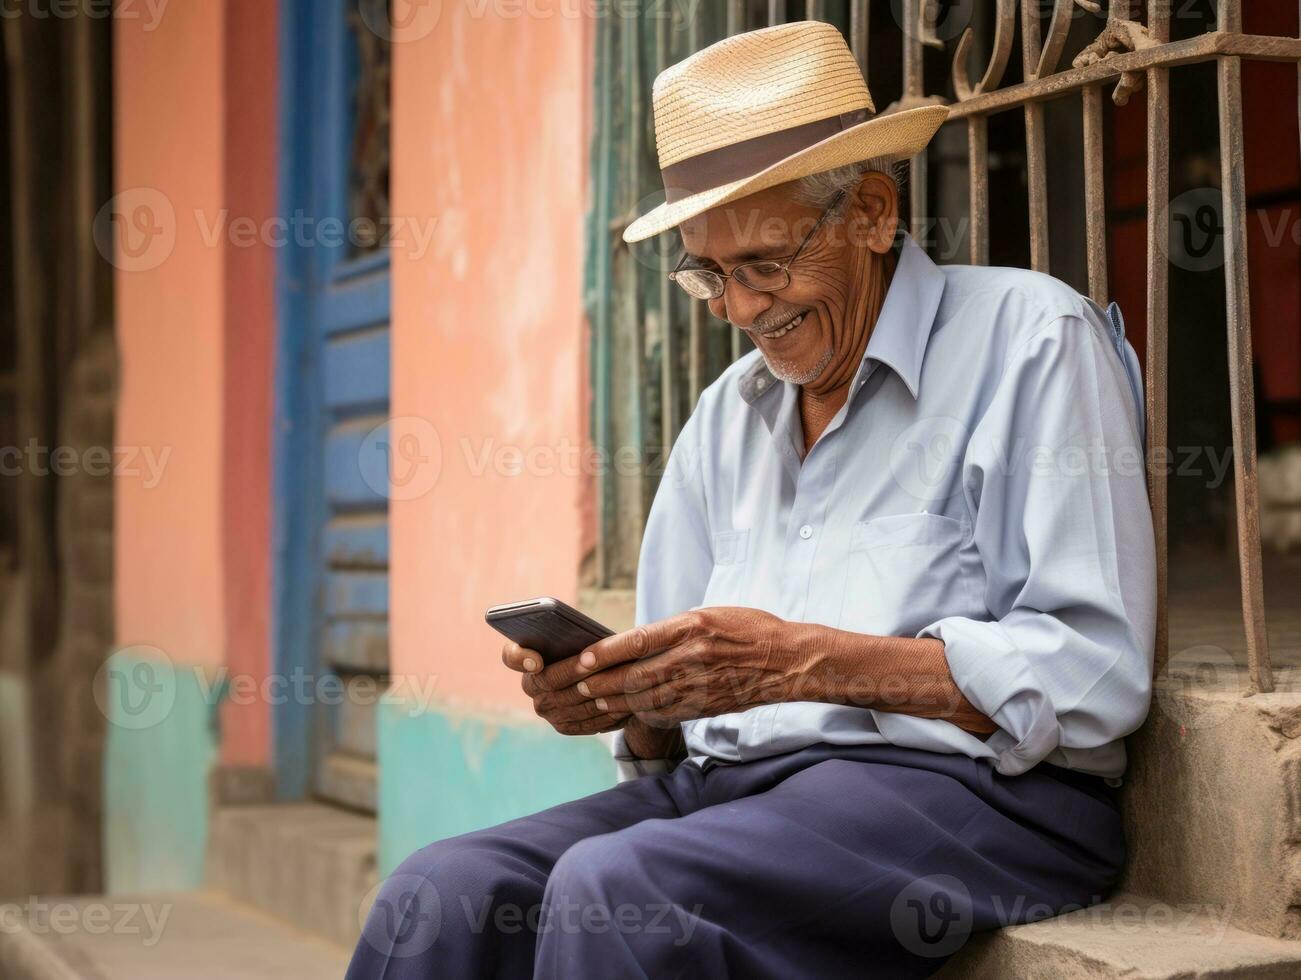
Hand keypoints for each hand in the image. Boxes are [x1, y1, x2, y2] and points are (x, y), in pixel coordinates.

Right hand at [501, 641, 629, 735]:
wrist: (593, 674)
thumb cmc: (584, 644)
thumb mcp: (577, 634)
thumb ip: (572, 633)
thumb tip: (583, 636)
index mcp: (524, 658)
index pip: (512, 656)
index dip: (520, 658)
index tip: (536, 661)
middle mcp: (530, 686)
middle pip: (548, 680)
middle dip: (572, 670)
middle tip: (591, 661)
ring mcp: (545, 709)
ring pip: (571, 702)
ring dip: (594, 690)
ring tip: (616, 678)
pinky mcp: (563, 725)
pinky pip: (584, 721)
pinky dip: (606, 711)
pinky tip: (624, 700)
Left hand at [534, 607, 800, 724]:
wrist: (788, 660)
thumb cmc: (749, 630)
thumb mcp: (711, 615)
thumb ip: (676, 629)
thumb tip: (640, 642)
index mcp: (692, 627)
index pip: (639, 640)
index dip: (607, 652)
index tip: (584, 659)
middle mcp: (693, 656)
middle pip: (636, 675)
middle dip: (603, 683)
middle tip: (579, 686)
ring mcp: (700, 684)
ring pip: (647, 698)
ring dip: (617, 701)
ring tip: (595, 700)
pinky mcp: (706, 705)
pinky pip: (667, 712)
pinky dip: (644, 712)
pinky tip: (630, 711)